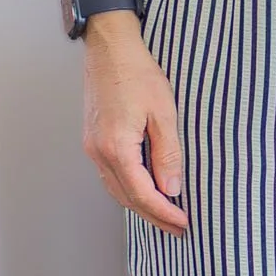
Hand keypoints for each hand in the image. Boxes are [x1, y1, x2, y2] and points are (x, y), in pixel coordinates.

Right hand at [81, 13, 186, 234]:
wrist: (109, 48)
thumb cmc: (137, 73)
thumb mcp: (163, 113)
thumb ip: (168, 154)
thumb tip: (171, 188)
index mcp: (116, 147)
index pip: (142, 194)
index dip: (164, 213)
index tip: (183, 223)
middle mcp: (99, 152)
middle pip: (126, 197)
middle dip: (153, 216)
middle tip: (177, 228)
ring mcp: (92, 146)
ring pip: (116, 189)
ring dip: (139, 205)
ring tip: (164, 214)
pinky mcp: (92, 139)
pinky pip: (110, 175)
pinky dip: (128, 189)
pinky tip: (144, 190)